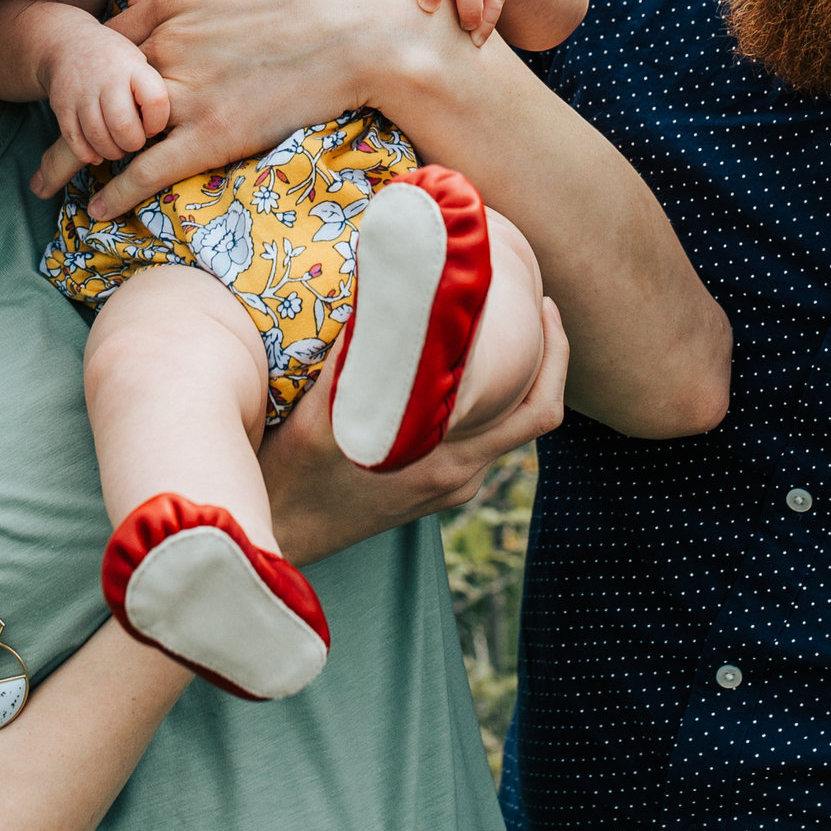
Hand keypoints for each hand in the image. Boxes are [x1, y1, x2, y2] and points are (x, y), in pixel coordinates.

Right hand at [31, 17, 171, 182]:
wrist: (68, 43)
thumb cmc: (115, 61)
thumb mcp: (140, 63)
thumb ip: (152, 92)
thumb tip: (170, 130)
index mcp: (134, 67)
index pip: (155, 101)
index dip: (157, 122)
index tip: (153, 125)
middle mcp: (107, 79)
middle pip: (123, 126)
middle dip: (133, 143)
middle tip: (134, 140)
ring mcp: (82, 93)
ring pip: (99, 138)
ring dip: (112, 151)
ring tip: (118, 146)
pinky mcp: (62, 107)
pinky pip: (76, 142)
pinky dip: (89, 154)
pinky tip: (97, 151)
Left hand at [34, 0, 455, 211]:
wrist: (361, 24)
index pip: (115, 35)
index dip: (94, 65)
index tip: (80, 84)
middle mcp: (170, 44)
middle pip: (98, 84)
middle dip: (65, 112)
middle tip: (36, 138)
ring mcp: (188, 89)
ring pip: (110, 129)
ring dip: (71, 158)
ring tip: (43, 183)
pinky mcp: (213, 131)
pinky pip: (149, 167)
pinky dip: (118, 190)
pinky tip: (95, 209)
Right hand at [262, 300, 567, 566]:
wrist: (277, 537)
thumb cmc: (291, 478)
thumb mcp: (317, 417)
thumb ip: (354, 362)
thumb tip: (382, 293)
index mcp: (447, 457)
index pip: (533, 408)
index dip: (552, 353)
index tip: (543, 303)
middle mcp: (458, 475)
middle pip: (532, 415)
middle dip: (545, 358)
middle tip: (536, 303)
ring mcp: (447, 484)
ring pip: (503, 426)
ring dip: (511, 379)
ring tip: (496, 325)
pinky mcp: (431, 487)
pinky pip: (475, 439)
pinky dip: (480, 399)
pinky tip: (450, 369)